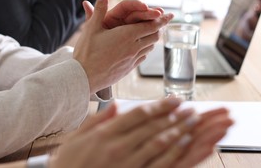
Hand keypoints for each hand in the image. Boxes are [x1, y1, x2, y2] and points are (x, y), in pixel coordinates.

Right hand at [48, 98, 232, 167]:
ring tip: (192, 121)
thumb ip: (96, 120)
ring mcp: (127, 163)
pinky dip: (173, 152)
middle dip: (173, 115)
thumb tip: (114, 105)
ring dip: (178, 130)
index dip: (158, 105)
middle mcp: (118, 147)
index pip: (138, 114)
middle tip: (189, 107)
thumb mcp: (74, 138)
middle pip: (152, 126)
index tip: (172, 100)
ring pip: (158, 143)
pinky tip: (184, 144)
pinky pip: (158, 164)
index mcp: (104, 134)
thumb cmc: (68, 166)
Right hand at [74, 0, 171, 93]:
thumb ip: (100, 9)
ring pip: (151, 47)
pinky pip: (143, 56)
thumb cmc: (86, 52)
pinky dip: (146, 49)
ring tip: (154, 32)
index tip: (169, 14)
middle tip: (164, 21)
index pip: (151, 25)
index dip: (161, 19)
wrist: (83, 77)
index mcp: (126, 35)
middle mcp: (133, 47)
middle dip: (160, 27)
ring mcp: (132, 59)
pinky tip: (142, 47)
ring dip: (153, 38)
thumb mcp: (91, 28)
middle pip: (155, 35)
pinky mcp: (129, 69)